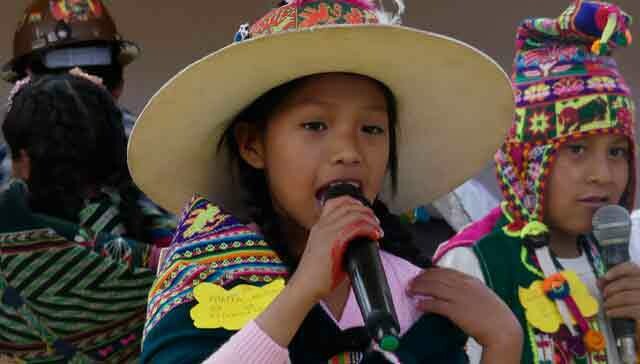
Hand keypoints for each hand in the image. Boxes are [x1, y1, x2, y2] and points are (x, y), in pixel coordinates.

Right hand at [293, 196, 382, 301]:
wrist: (305, 286)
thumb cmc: (315, 276)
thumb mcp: (325, 252)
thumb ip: (339, 243)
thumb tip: (359, 243)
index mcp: (319, 227)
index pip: (335, 203)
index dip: (353, 203)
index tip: (364, 211)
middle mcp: (322, 225)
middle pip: (347, 205)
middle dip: (365, 210)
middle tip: (375, 220)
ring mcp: (327, 232)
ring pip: (354, 214)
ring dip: (369, 219)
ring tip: (377, 228)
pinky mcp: (334, 241)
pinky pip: (356, 227)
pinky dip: (369, 229)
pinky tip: (374, 235)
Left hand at [407, 268, 522, 349]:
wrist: (503, 329)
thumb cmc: (496, 316)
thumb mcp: (482, 295)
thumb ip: (469, 290)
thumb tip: (455, 292)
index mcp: (471, 280)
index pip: (446, 271)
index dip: (431, 271)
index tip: (422, 273)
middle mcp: (464, 285)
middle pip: (437, 277)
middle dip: (421, 278)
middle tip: (411, 281)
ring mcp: (459, 297)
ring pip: (433, 287)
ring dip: (419, 288)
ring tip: (409, 290)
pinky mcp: (456, 310)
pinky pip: (436, 304)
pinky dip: (425, 303)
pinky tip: (418, 304)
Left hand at [599, 262, 639, 321]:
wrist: (639, 329)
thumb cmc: (635, 309)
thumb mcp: (627, 294)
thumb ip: (615, 285)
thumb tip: (600, 281)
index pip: (632, 268)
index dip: (617, 271)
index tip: (606, 277)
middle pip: (627, 282)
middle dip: (611, 288)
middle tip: (604, 294)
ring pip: (625, 296)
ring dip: (611, 301)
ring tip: (606, 305)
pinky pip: (628, 310)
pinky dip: (616, 311)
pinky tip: (610, 313)